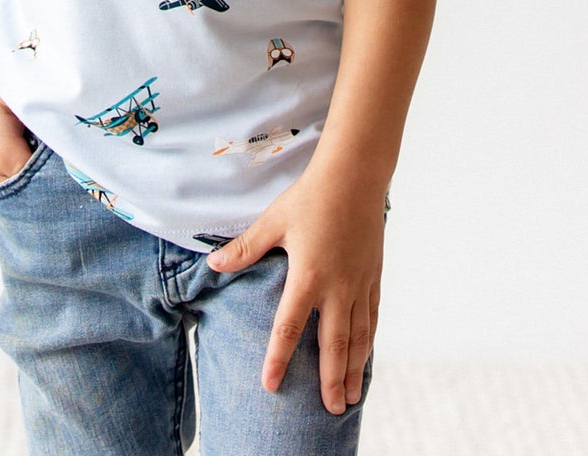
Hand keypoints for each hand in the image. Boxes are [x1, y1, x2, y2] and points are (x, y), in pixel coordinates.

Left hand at [204, 164, 383, 412]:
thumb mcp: (273, 221)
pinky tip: (366, 357)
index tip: (271, 386)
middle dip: (329, 381)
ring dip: (353, 370)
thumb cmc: (311, 196)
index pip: (289, 327)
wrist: (355, 176)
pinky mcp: (373, 276)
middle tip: (329, 412)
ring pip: (358, 337)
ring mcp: (359, 283)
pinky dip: (369, 342)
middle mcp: (337, 287)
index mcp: (308, 276)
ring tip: (349, 398)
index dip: (278, 359)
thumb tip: (214, 265)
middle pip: (333, 344)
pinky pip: (372, 317)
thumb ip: (246, 248)